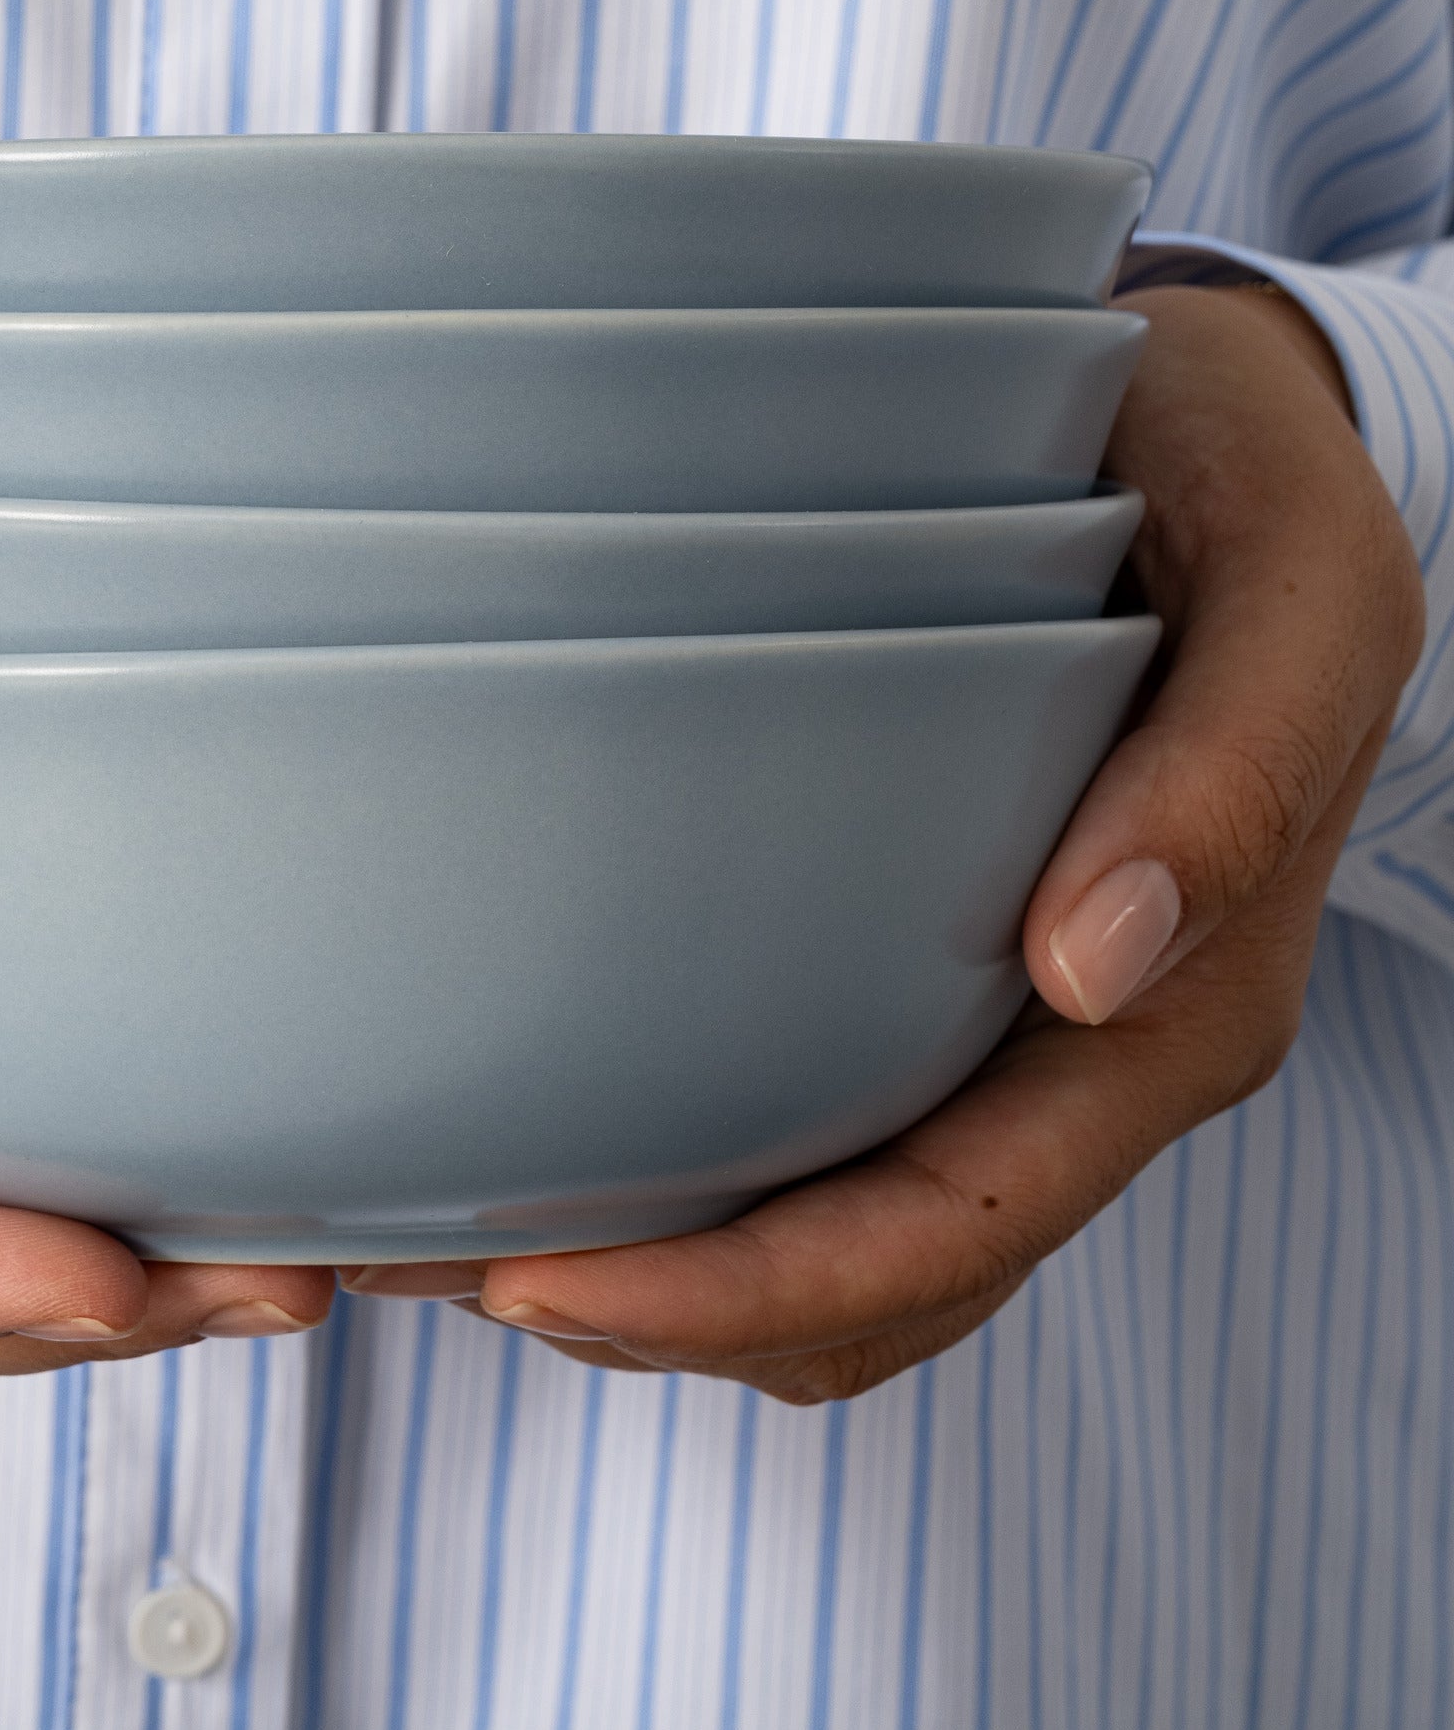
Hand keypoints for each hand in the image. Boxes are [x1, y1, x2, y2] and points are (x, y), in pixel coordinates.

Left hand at [347, 282, 1424, 1400]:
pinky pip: (822, 1120)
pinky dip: (685, 1169)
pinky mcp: (943, 961)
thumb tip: (1090, 966)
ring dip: (654, 1269)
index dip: (751, 1288)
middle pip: (874, 1283)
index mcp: (1182, 1008)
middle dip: (661, 1313)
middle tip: (432, 1267)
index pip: (955, 1227)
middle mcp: (1098, 1052)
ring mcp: (1016, 1021)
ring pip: (835, 1238)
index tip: (545, 1277)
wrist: (1224, 417)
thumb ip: (1235, 765)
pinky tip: (536, 1116)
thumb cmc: (1252, 475)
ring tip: (434, 1230)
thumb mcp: (1298, 579)